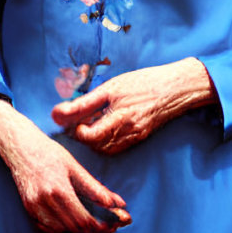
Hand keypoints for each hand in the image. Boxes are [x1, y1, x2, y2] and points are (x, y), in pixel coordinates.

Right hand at [0, 98, 129, 232]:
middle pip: (73, 226)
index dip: (99, 225)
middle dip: (91, 228)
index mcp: (60, 190)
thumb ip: (96, 188)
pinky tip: (68, 219)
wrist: (22, 148)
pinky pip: (46, 227)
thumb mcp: (76, 168)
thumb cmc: (50, 154)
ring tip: (90, 221)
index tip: (111, 226)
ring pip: (61, 228)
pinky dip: (60, 226)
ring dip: (76, 228)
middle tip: (105, 226)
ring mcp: (34, 206)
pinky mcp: (28, 208)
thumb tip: (117, 203)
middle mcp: (45, 201)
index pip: (83, 218)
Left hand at [51, 57, 216, 154]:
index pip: (87, 137)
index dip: (76, 129)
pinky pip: (117, 147)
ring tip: (93, 122)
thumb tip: (56, 114)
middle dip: (83, 135)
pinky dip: (106, 141)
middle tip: (80, 119)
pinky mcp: (140, 138)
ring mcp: (135, 138)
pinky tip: (106, 126)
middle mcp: (127, 133)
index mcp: (119, 119)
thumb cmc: (143, 83)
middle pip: (94, 146)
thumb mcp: (110, 88)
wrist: (175, 88)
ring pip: (105, 149)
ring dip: (94, 140)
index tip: (76, 116)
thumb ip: (82, 104)